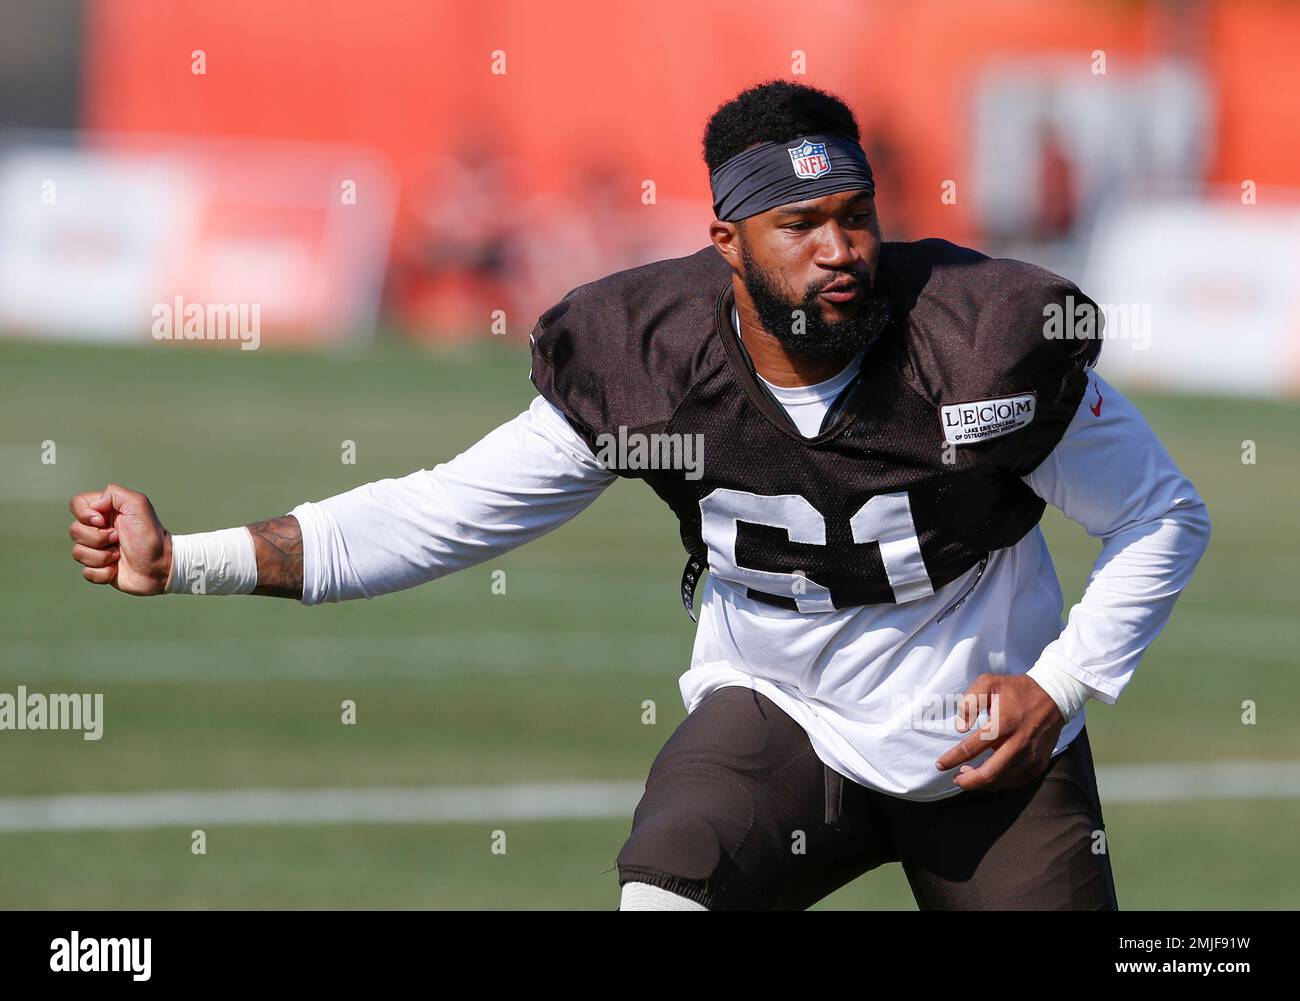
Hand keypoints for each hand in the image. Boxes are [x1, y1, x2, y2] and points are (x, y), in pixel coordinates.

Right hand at [69, 484, 171, 595]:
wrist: (161, 567)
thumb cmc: (151, 536)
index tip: (104, 521)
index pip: (77, 504)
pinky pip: (87, 572)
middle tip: (118, 539)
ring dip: (102, 556)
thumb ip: (114, 494)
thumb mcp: (138, 505)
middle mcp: (98, 529)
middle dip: (98, 538)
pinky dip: (103, 572)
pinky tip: (117, 568)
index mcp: (105, 512)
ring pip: (78, 553)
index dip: (85, 515)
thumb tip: (94, 505)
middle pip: (74, 530)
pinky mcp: (98, 569)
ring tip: (119, 555)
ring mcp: (97, 550)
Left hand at [934, 673, 1064, 791]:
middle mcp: (1018, 743)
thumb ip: (970, 702)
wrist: (1054, 696)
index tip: (940, 764)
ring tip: (969, 775)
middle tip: (955, 778)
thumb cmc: (1016, 689)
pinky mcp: (1039, 764)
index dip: (953, 759)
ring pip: (1002, 782)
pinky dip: (999, 784)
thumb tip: (961, 728)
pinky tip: (990, 777)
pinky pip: (1016, 782)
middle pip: (989, 774)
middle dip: (967, 781)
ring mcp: (1031, 756)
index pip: (973, 747)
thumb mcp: (989, 683)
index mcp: (1004, 723)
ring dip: (982, 784)